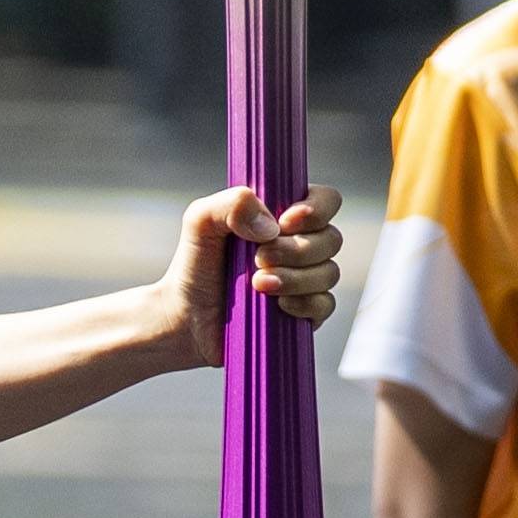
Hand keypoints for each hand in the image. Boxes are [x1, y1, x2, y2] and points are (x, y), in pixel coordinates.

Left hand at [139, 185, 341, 374]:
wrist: (186, 317)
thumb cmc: (195, 264)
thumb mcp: (201, 221)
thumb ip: (232, 204)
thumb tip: (271, 227)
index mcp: (283, 216)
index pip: (326, 200)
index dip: (316, 209)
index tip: (284, 222)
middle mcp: (301, 245)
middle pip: (331, 238)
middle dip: (296, 249)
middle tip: (258, 259)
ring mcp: (305, 280)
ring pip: (328, 273)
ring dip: (295, 278)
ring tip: (257, 284)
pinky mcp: (304, 313)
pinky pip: (324, 305)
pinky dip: (304, 304)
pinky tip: (277, 306)